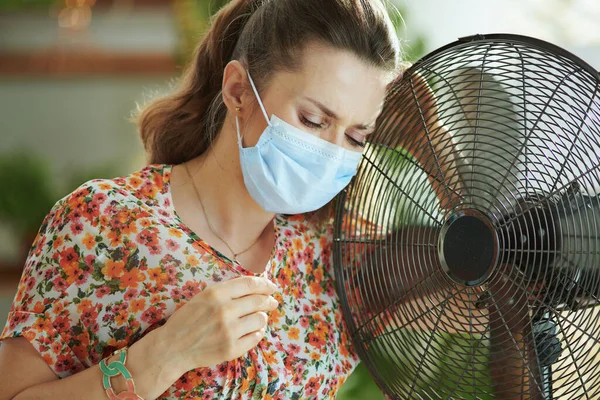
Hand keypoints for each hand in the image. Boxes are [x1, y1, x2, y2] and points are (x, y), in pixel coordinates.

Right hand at [155, 276, 278, 370]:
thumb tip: (258, 287)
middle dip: (269, 301)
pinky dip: (257, 333)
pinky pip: (256, 337)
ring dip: (262, 318)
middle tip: (272, 302)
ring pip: (260, 319)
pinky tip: (251, 331)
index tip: (272, 287)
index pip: (251, 284)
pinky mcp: (231, 349)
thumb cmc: (189, 319)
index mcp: (216, 293)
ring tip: (257, 319)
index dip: (265, 284)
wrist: (172, 347)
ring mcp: (229, 331)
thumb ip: (228, 291)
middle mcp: (224, 310)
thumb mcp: (204, 296)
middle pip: (259, 301)